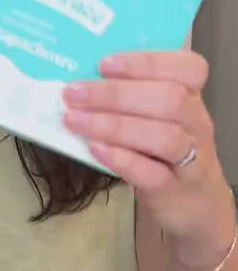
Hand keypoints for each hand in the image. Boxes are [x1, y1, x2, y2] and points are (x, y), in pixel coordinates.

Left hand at [63, 50, 234, 268]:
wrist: (197, 208)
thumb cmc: (167, 154)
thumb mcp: (158, 121)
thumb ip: (131, 99)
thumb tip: (81, 82)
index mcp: (192, 97)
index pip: (186, 68)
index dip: (145, 62)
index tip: (103, 64)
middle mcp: (196, 124)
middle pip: (169, 99)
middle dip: (116, 93)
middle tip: (73, 94)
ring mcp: (191, 160)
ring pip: (164, 136)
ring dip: (114, 126)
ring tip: (74, 121)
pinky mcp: (175, 191)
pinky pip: (153, 174)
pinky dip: (122, 160)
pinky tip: (94, 150)